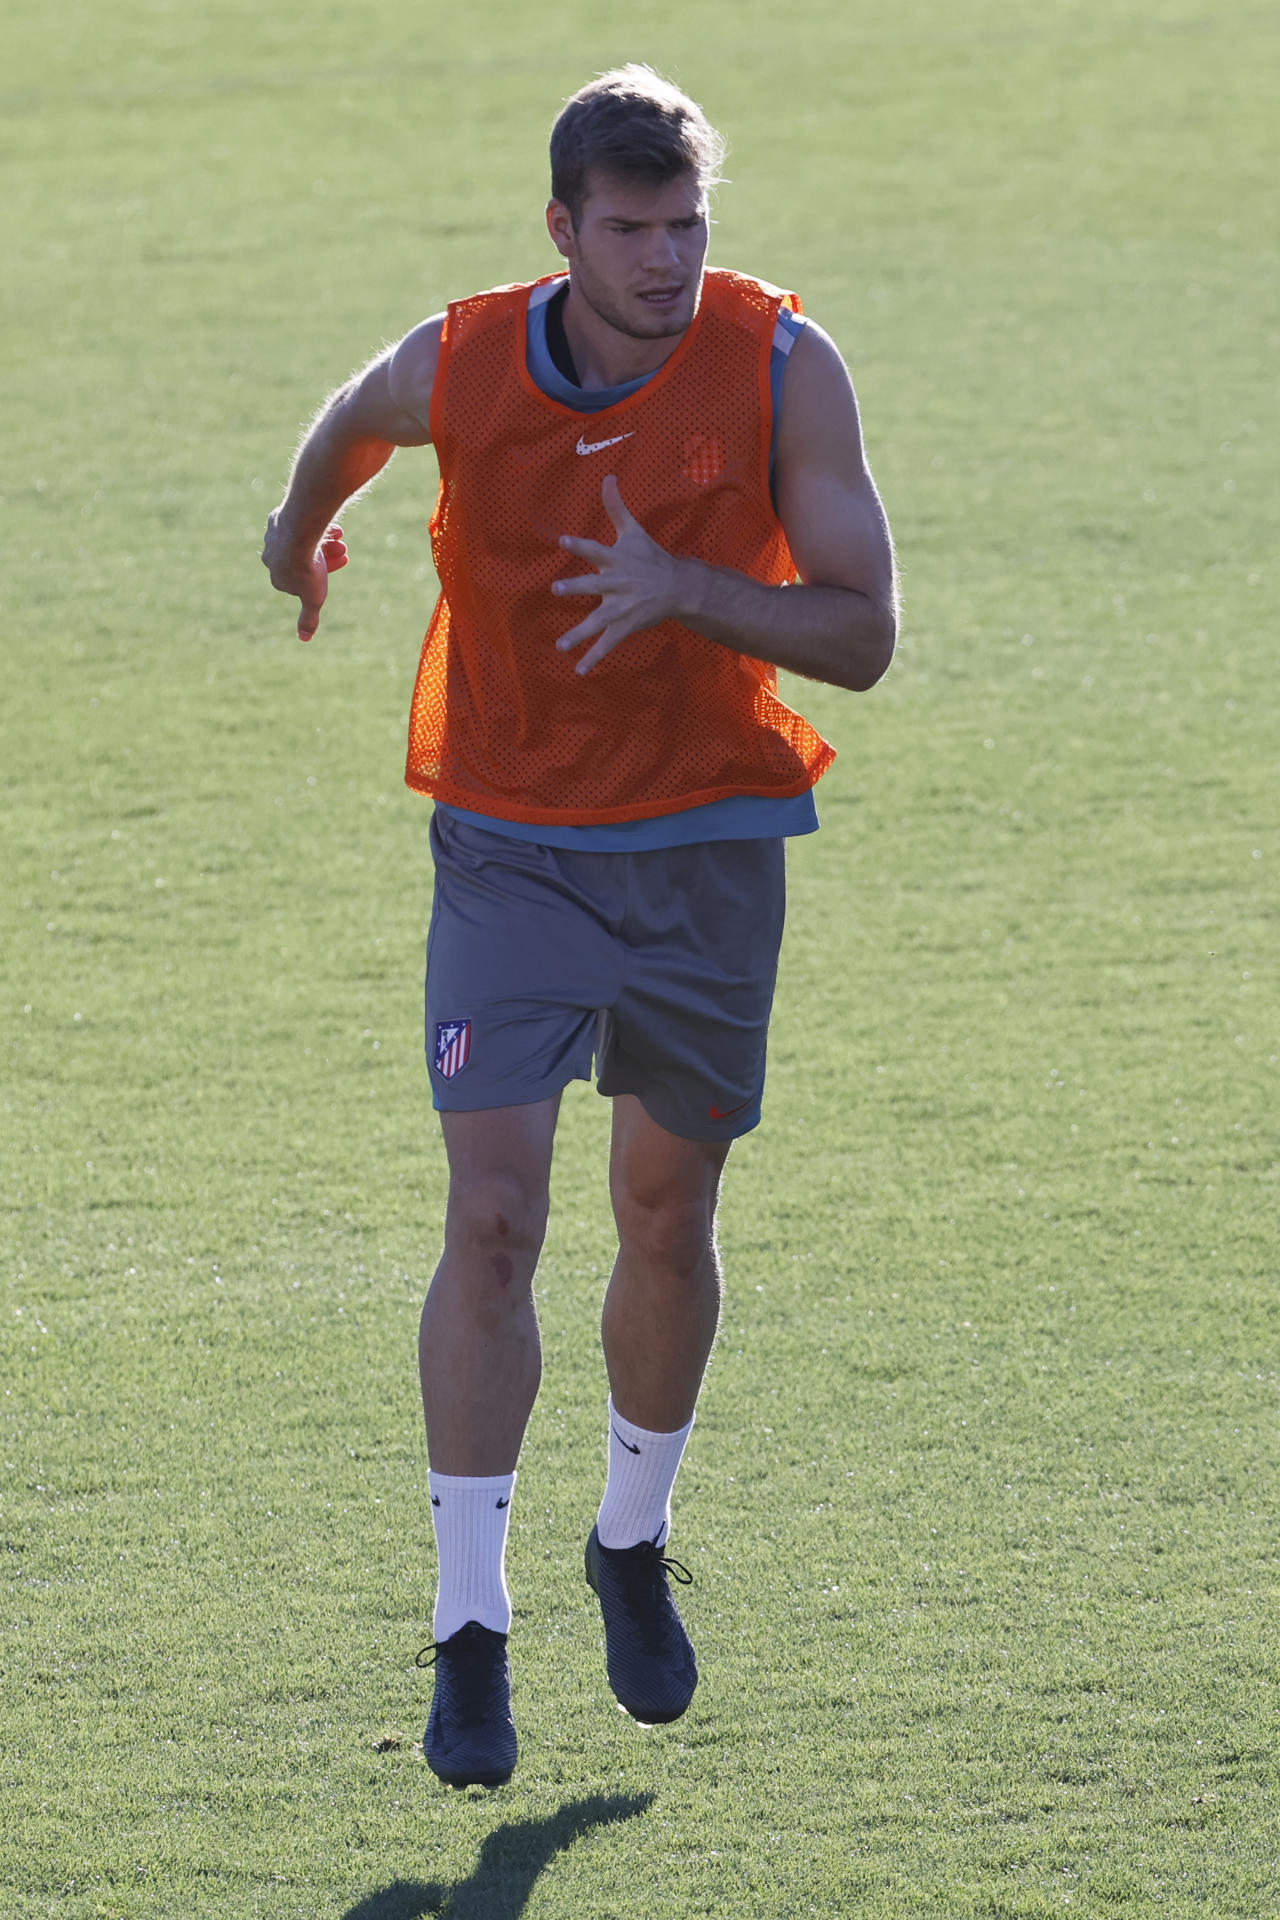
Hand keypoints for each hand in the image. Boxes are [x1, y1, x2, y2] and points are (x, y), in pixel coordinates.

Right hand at [262, 513, 348, 641]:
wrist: (298, 534)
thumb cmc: (306, 569)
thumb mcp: (312, 598)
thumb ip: (308, 617)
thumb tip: (304, 639)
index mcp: (277, 578)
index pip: (304, 578)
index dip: (324, 573)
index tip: (343, 562)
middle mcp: (271, 558)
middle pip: (305, 558)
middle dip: (328, 556)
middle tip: (344, 549)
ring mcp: (272, 538)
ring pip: (302, 540)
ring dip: (324, 541)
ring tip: (341, 537)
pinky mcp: (276, 519)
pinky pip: (296, 524)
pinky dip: (312, 526)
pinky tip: (330, 526)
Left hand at [553, 476, 683, 673]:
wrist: (680, 588)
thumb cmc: (650, 558)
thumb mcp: (634, 531)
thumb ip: (616, 507)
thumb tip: (608, 476)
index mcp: (617, 560)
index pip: (596, 550)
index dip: (580, 546)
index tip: (562, 541)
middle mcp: (618, 584)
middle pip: (596, 585)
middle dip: (578, 587)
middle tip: (557, 588)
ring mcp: (623, 607)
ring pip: (599, 621)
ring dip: (580, 633)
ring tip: (561, 645)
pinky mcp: (626, 626)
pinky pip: (608, 643)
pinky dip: (594, 658)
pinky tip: (579, 670)